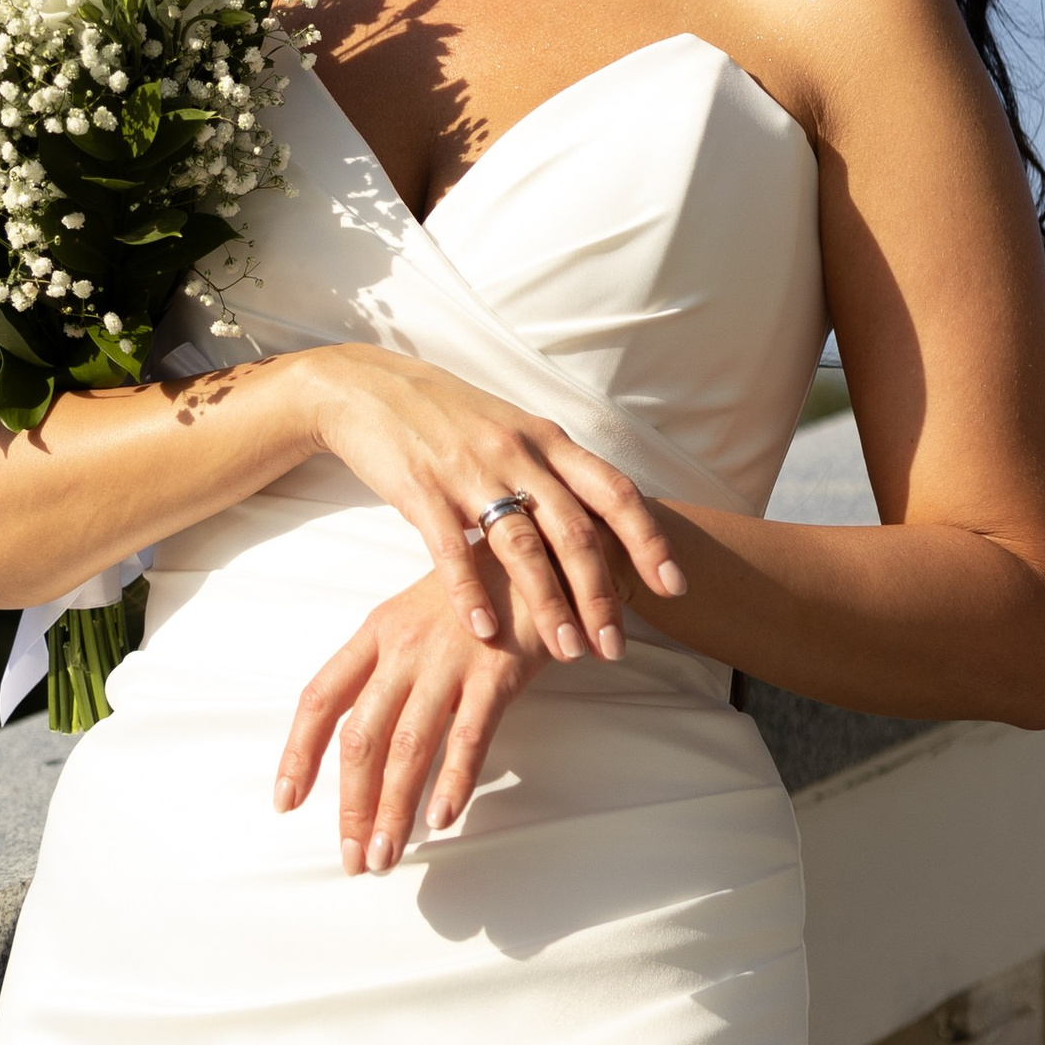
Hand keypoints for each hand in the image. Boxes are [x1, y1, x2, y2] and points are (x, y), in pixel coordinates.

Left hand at [274, 568, 554, 873]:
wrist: (543, 548)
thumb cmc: (479, 592)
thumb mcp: (417, 617)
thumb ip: (390, 670)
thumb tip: (366, 741)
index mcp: (376, 633)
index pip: (321, 698)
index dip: (298, 752)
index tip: (285, 801)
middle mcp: (403, 648)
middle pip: (361, 736)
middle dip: (352, 805)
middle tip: (352, 860)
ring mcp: (449, 659)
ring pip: (408, 745)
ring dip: (392, 808)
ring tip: (384, 856)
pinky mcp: (498, 671)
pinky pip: (470, 734)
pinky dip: (454, 779)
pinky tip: (440, 818)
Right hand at [297, 346, 686, 659]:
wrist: (372, 390)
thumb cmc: (450, 418)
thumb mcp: (515, 431)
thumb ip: (556, 472)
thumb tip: (605, 521)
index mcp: (548, 440)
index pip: (614, 492)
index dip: (649, 540)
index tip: (673, 585)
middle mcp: (518, 454)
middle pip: (575, 532)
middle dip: (601, 596)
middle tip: (616, 648)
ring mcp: (470, 472)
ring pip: (523, 547)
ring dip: (550, 606)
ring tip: (568, 653)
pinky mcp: (422, 490)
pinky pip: (452, 550)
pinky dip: (470, 594)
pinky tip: (485, 631)